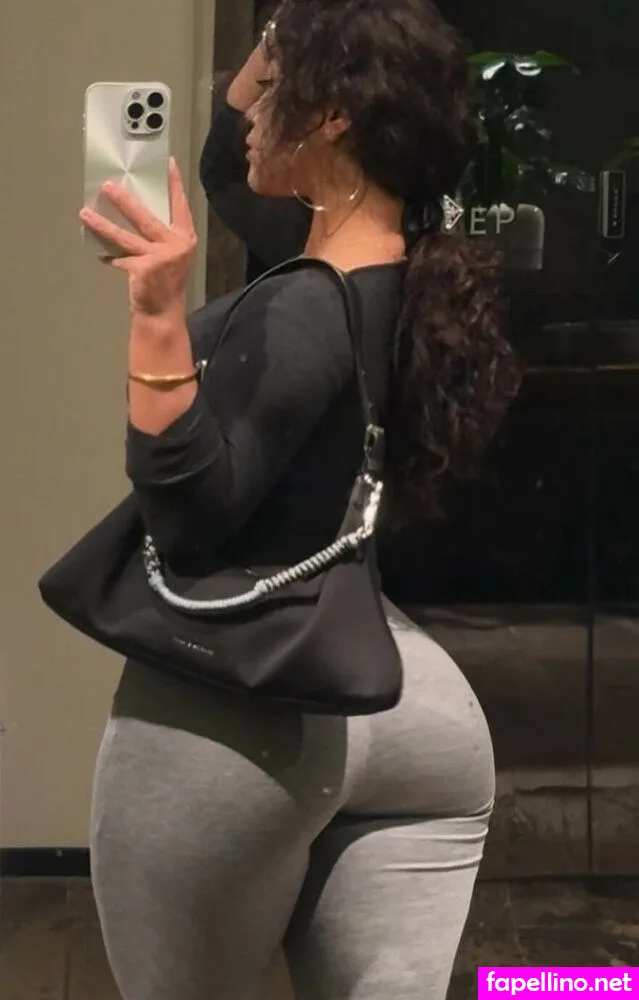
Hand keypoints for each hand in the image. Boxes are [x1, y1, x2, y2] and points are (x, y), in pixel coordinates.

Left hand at [79, 158, 196, 318]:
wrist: (164, 312)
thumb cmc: (167, 282)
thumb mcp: (173, 255)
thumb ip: (162, 236)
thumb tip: (134, 211)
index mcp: (185, 238)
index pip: (180, 206)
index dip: (175, 185)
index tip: (168, 164)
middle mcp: (175, 245)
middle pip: (145, 216)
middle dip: (125, 201)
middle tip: (108, 185)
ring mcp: (159, 256)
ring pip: (125, 235)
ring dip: (103, 224)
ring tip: (85, 213)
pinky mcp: (143, 268)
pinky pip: (119, 257)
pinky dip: (108, 256)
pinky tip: (99, 253)